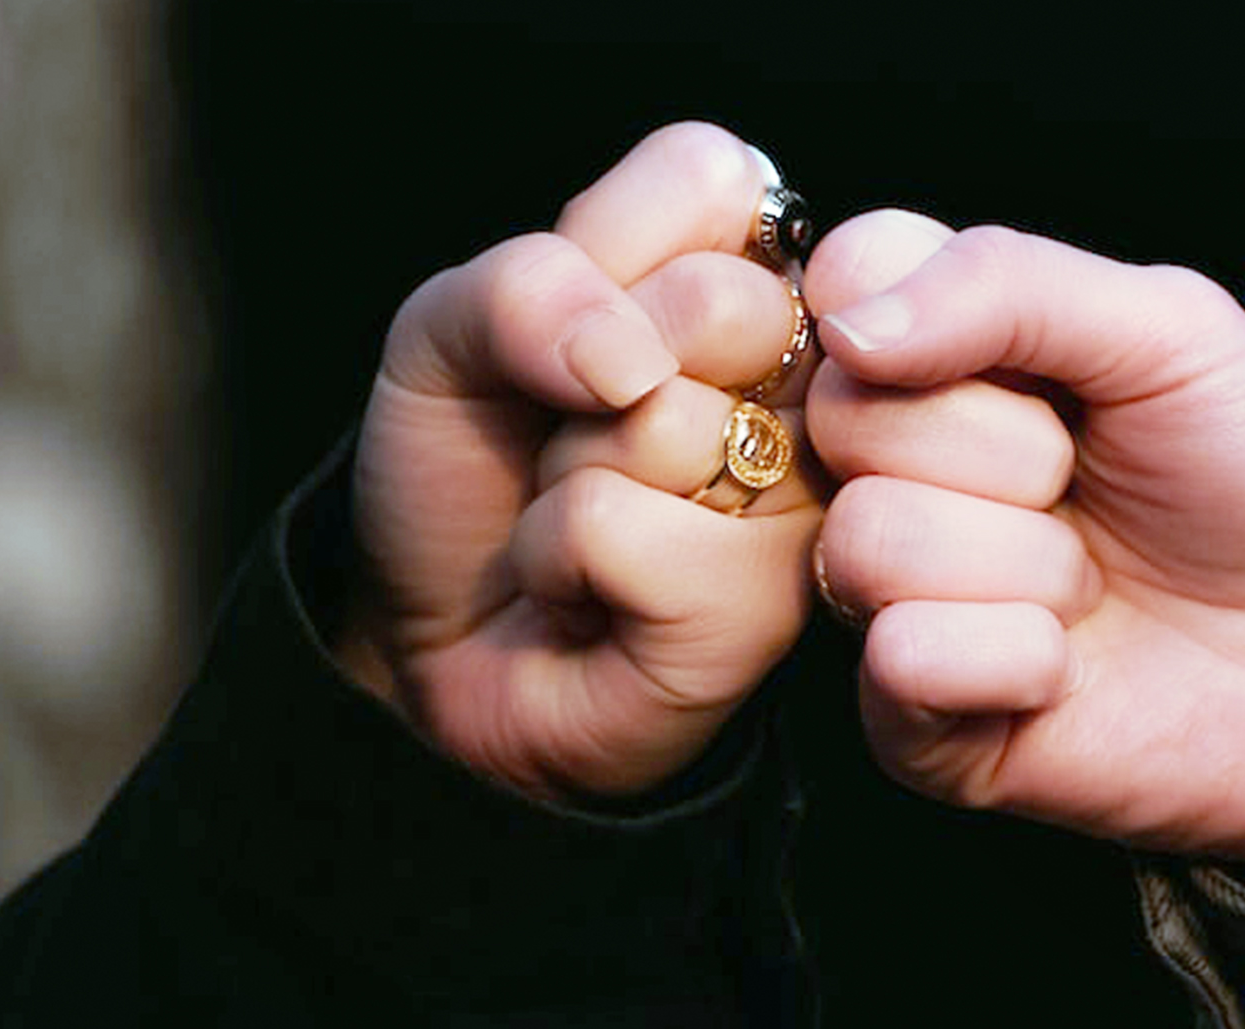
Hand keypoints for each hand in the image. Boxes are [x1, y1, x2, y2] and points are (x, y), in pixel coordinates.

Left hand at [338, 123, 820, 801]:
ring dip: (570, 475)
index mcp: (754, 281)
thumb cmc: (471, 472)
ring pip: (666, 424)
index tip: (579, 330)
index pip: (718, 177)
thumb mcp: (448, 335)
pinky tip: (590, 592)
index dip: (603, 250)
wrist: (433, 634)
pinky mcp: (770, 607)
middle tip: (580, 429)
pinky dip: (561, 558)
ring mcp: (809, 500)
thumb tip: (628, 358)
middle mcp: (812, 384)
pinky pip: (626, 531)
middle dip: (585, 372)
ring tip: (583, 517)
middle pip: (718, 302)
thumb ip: (524, 287)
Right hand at [805, 211, 1244, 877]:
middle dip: (1005, 447)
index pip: (841, 284)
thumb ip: (1008, 284)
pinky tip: (1073, 665)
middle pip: (845, 416)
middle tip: (1089, 478)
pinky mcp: (925, 726)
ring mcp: (910, 600)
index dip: (913, 311)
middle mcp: (912, 473)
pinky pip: (899, 662)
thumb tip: (852, 320)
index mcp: (957, 358)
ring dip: (1022, 563)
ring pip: (868, 541)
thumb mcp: (1179, 334)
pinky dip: (1009, 658)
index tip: (1028, 359)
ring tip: (1096, 582)